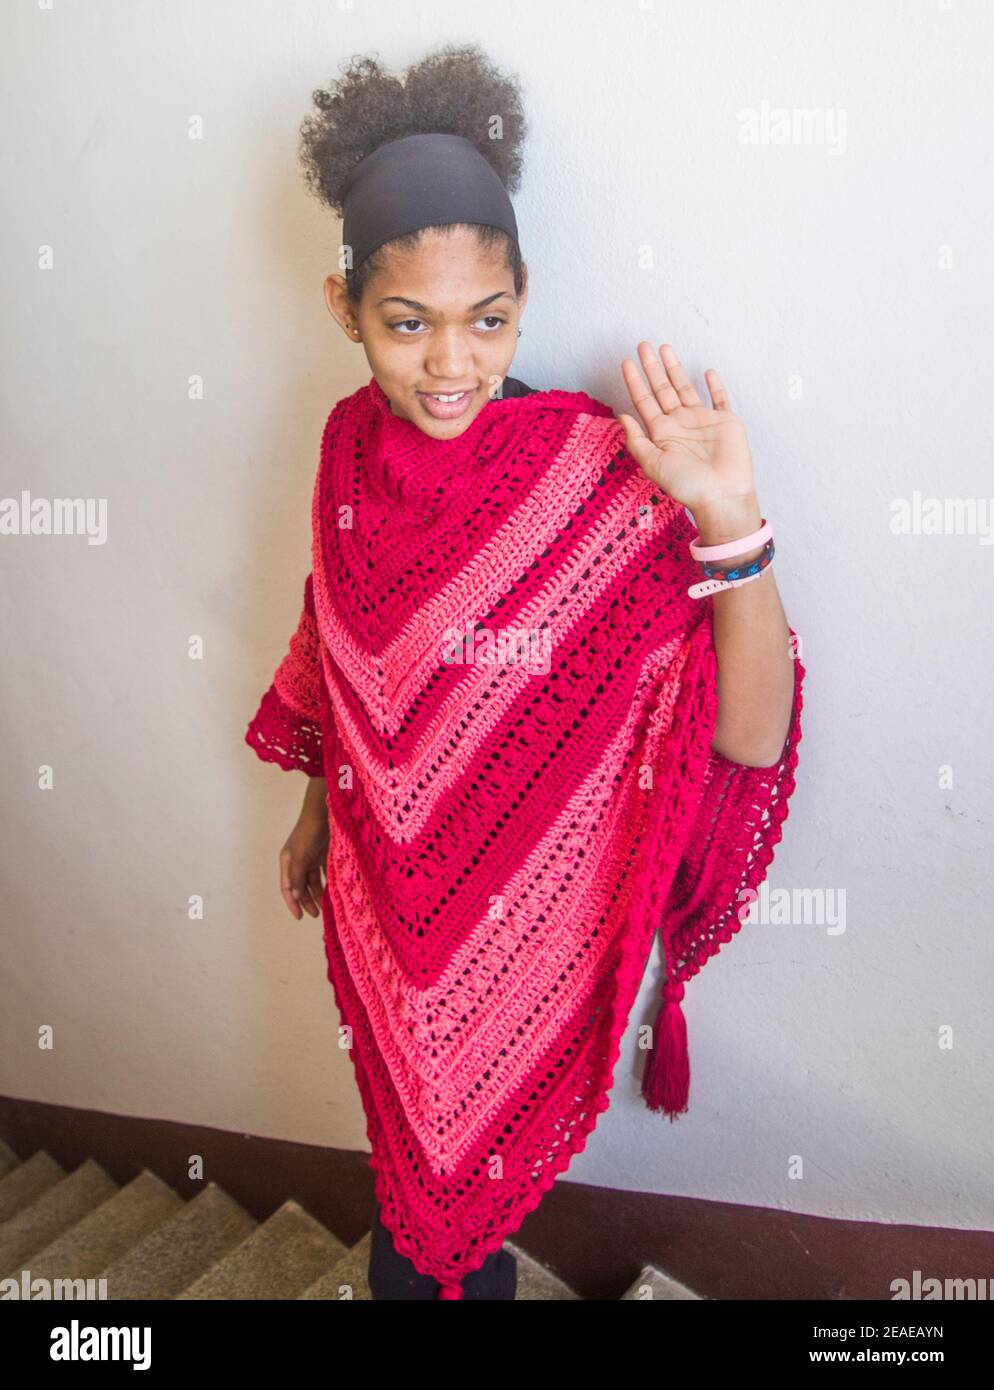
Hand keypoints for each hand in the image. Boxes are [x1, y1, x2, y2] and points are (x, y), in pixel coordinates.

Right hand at [279, 806, 329, 919]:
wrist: (324, 811)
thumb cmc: (309, 831)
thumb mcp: (301, 856)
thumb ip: (297, 877)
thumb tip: (294, 897)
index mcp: (288, 862)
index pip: (287, 888)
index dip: (292, 903)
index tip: (300, 917)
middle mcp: (298, 861)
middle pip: (301, 887)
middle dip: (307, 901)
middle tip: (317, 914)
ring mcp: (311, 858)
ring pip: (314, 881)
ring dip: (318, 893)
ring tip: (327, 906)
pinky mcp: (323, 854)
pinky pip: (325, 873)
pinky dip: (328, 882)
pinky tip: (334, 891)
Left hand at [616, 342, 755, 513]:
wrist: (722, 495)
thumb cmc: (687, 485)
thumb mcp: (653, 464)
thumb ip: (636, 440)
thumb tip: (621, 415)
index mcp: (662, 433)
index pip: (644, 401)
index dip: (635, 382)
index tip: (626, 363)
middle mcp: (680, 424)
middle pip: (662, 389)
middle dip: (652, 367)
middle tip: (642, 345)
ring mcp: (703, 421)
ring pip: (685, 387)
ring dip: (675, 368)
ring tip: (665, 348)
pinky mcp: (725, 421)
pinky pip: (720, 398)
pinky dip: (714, 385)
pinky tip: (706, 371)